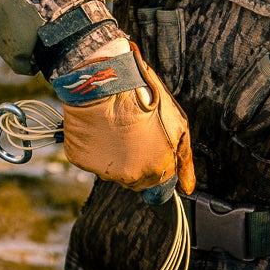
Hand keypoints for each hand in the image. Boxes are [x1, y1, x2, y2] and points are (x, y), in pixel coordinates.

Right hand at [57, 42, 194, 195]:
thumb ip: (185, 161)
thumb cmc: (146, 98)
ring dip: (114, 155)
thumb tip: (188, 188)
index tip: (151, 148)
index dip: (156, 165)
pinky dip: (94, 147)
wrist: (108, 80)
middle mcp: (129, 176)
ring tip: (115, 127)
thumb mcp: (178, 125)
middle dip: (136, 161)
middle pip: (134, 180)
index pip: (157, 185)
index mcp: (155, 170)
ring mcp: (103, 169)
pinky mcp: (81, 159)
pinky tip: (99, 127)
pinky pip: (90, 159)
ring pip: (112, 170)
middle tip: (134, 133)